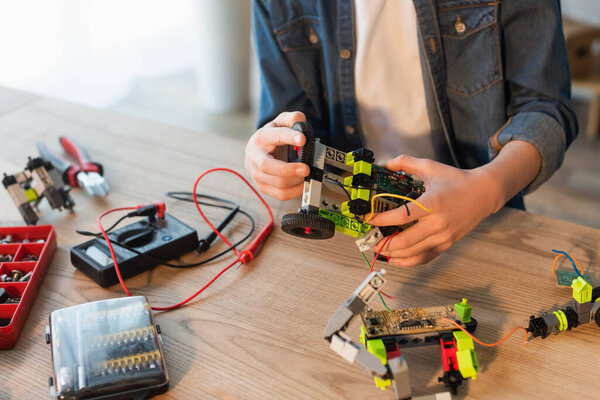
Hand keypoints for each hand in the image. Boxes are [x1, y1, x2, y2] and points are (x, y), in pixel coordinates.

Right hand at [245, 111, 309, 199]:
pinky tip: (303, 185)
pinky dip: (294, 192)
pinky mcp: (262, 186)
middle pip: (267, 166)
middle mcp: (254, 156)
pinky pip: (279, 194)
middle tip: (306, 169)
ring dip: (295, 181)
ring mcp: (256, 173)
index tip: (303, 139)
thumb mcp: (282, 122)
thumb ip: (292, 118)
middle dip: (288, 169)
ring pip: (275, 182)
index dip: (289, 137)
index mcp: (261, 137)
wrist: (261, 149)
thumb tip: (300, 120)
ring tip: (307, 175)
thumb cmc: (273, 136)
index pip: (275, 136)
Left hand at [369, 154, 502, 266]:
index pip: (401, 216)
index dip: (381, 219)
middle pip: (404, 241)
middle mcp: (438, 224)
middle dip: (381, 242)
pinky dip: (406, 261)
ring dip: (391, 253)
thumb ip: (405, 163)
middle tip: (367, 239)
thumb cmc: (456, 180)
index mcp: (432, 203)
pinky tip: (394, 258)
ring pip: (412, 253)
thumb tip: (383, 164)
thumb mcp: (430, 167)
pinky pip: (423, 258)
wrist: (484, 193)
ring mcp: (443, 237)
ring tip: (376, 248)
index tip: (368, 219)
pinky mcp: (447, 245)